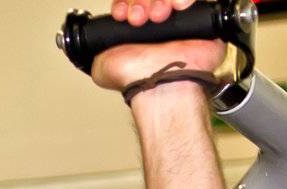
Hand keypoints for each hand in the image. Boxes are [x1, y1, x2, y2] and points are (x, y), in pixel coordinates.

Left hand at [91, 0, 225, 92]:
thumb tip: (89, 45)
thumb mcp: (102, 66)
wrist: (162, 82)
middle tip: (140, 18)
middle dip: (141, 1)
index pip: (130, 2)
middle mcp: (157, 24)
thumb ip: (97, 50)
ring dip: (158, 0)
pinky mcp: (197, 15)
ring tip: (158, 16)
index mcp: (137, 32)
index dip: (125, 3)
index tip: (122, 15)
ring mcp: (177, 20)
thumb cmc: (137, 79)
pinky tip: (175, 8)